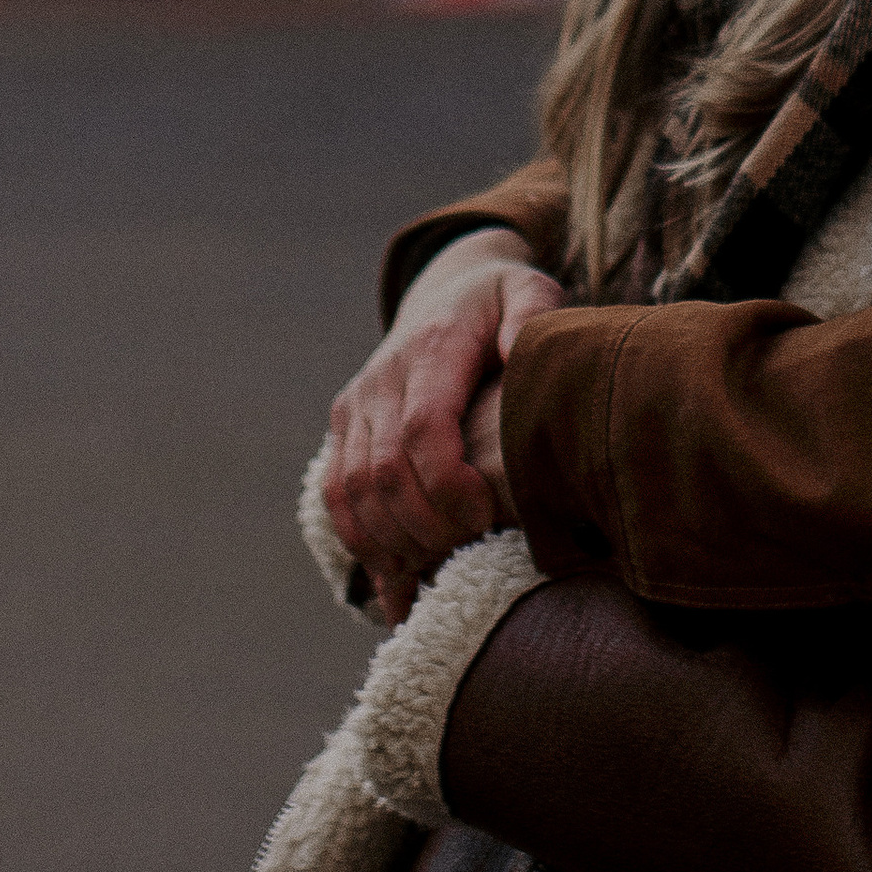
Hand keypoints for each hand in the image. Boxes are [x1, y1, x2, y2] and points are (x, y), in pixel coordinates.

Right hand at [323, 231, 563, 620]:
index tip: (485, 517)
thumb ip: (533, 315)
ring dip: (390, 544)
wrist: (447, 288)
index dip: (447, 484)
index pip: (422, 428)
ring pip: (351, 492)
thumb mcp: (530, 291)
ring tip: (436, 580)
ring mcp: (356, 405)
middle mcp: (382, 378)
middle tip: (469, 558)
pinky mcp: (344, 428)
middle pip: (383, 471)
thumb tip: (520, 348)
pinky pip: (337, 496)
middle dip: (424, 527)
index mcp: (431, 348)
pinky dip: (363, 544)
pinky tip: (398, 582)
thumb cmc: (503, 302)